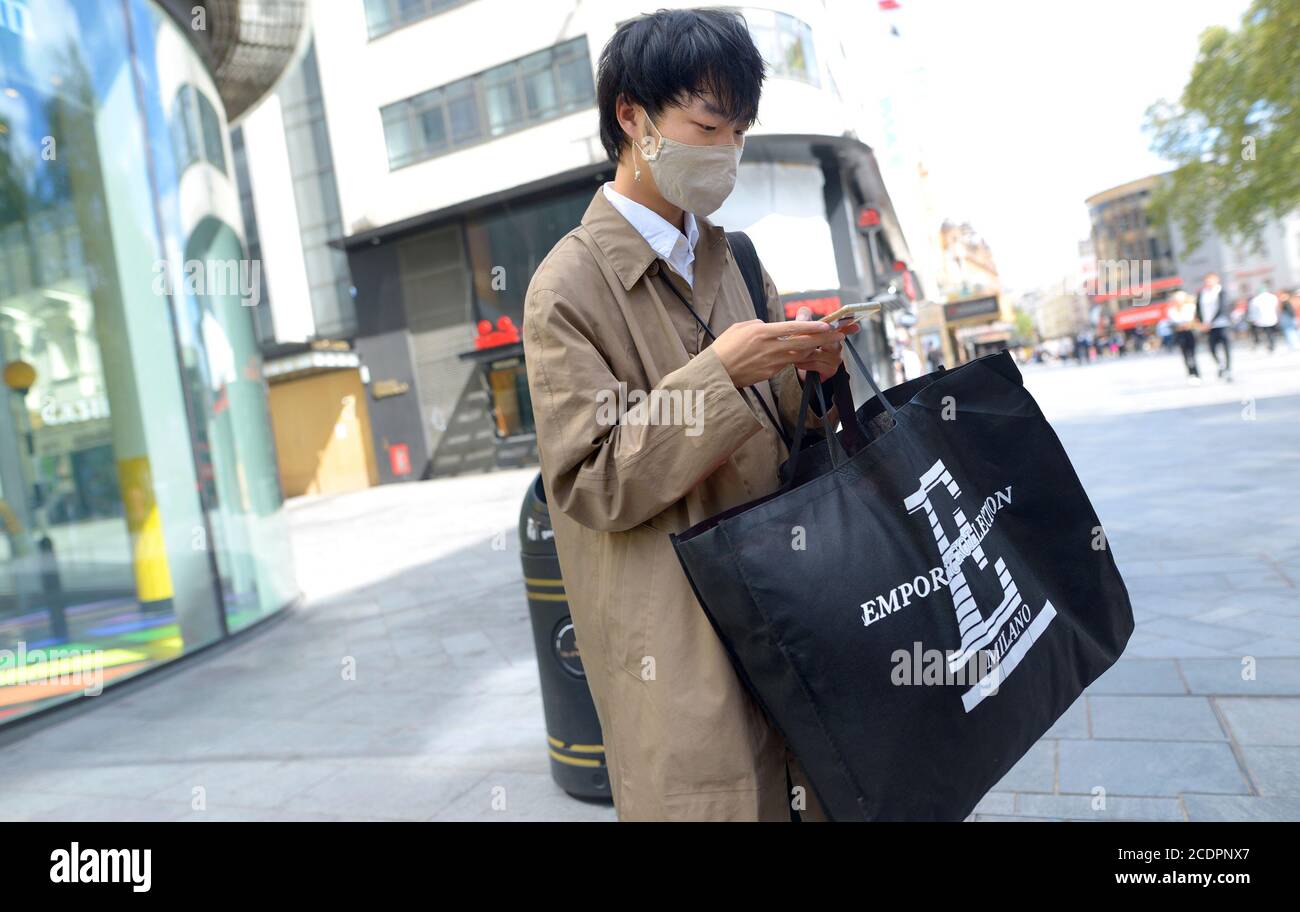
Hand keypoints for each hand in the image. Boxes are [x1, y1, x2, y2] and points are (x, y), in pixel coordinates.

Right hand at [711, 317, 842, 387]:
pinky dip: (798, 358)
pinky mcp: (770, 373)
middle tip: (840, 335)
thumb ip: (759, 325)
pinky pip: (788, 363)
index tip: (828, 326)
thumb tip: (771, 326)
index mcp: (762, 333)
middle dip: (824, 339)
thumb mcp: (740, 327)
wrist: (716, 373)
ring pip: (799, 355)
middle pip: (803, 343)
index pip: (793, 329)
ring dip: (815, 349)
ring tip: (828, 344)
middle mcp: (770, 348)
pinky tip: (806, 354)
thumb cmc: (724, 347)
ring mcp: (771, 362)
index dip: (813, 327)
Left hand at [789, 306, 860, 381]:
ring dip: (805, 353)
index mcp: (832, 334)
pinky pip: (817, 364)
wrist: (800, 367)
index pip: (844, 328)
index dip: (849, 327)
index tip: (856, 326)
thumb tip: (804, 310)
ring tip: (795, 353)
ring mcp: (836, 358)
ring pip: (820, 353)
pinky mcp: (831, 370)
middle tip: (798, 340)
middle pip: (829, 340)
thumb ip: (803, 318)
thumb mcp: (801, 330)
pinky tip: (798, 362)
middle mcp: (837, 345)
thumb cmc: (803, 346)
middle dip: (812, 340)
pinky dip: (805, 363)